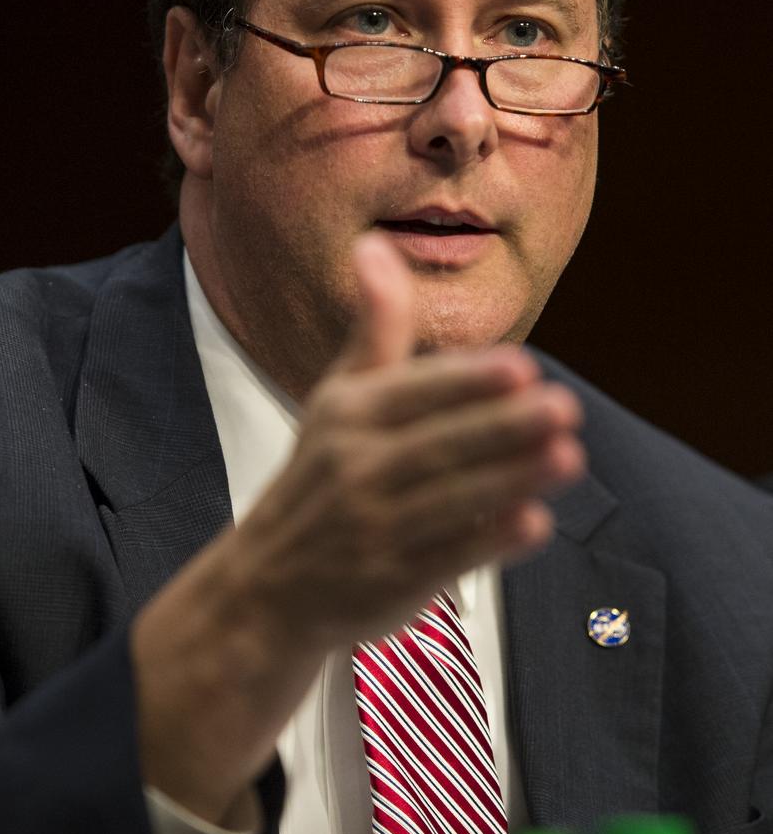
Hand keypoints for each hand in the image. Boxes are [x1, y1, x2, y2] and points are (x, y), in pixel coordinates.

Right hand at [132, 231, 583, 824]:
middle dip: (502, 427)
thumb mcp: (336, 397)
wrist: (264, 588)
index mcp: (345, 416)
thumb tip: (374, 245)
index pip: (411, 393)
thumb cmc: (318, 476)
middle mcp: (353, 469)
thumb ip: (373, 328)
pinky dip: (488, 541)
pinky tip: (536, 523)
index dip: (466, 383)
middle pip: (436, 445)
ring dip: (511, 479)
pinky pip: (445, 560)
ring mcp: (371, 530)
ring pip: (449, 500)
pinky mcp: (390, 583)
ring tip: (569, 456)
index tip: (521, 367)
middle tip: (564, 406)